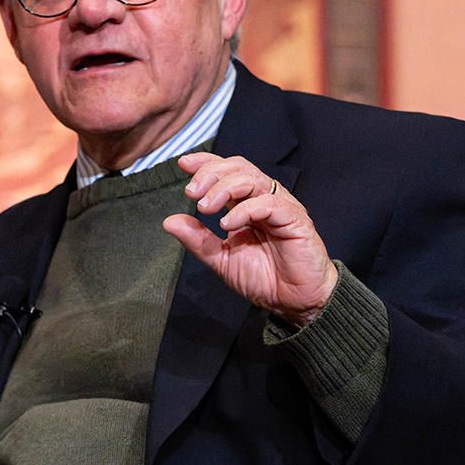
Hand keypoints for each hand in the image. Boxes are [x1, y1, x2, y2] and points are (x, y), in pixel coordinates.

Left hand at [163, 152, 337, 327]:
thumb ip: (198, 240)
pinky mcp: (294, 218)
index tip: (183, 164)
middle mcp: (263, 200)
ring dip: (223, 188)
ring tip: (206, 207)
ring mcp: (280, 207)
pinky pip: (269, 203)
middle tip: (192, 192)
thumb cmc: (264, 279)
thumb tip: (170, 222)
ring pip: (252, 179)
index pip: (227, 172)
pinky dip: (245, 210)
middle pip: (238, 168)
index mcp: (246, 205)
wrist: (293, 302)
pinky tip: (228, 224)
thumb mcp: (221, 259)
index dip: (206, 163)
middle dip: (211, 174)